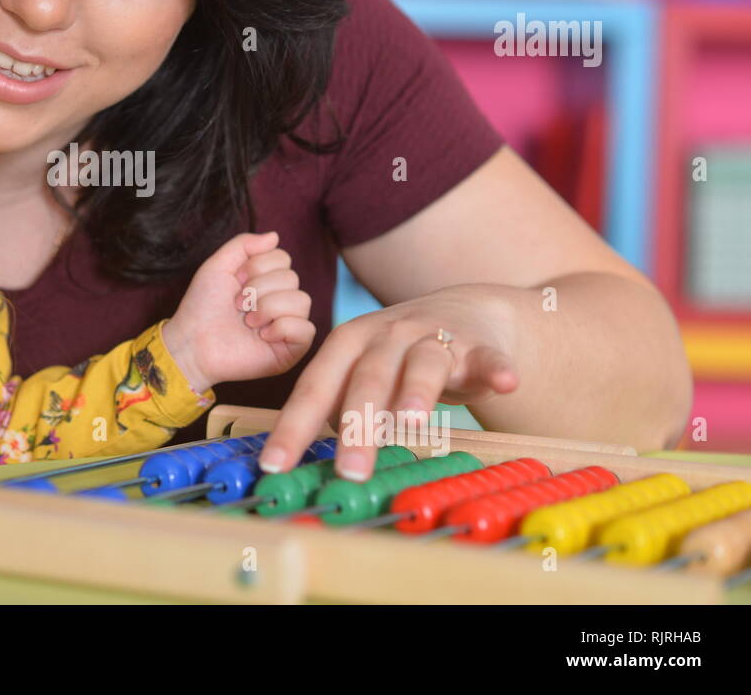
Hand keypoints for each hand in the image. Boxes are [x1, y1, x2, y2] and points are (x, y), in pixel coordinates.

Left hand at [161, 231, 315, 393]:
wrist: (192, 344)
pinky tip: (262, 336)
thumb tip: (275, 236)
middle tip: (238, 306)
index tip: (235, 282)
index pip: (282, 258)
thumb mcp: (218, 266)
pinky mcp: (292, 350)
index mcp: (267, 282)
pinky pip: (306, 329)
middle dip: (258, 289)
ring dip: (267, 308)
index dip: (256, 267)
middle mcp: (281, 301)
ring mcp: (288, 326)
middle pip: (292, 278)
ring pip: (301, 301)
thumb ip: (243, 244)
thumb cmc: (202, 307)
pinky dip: (282, 328)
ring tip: (248, 322)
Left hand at [260, 285, 519, 479]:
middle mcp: (386, 335)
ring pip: (422, 364)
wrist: (465, 310)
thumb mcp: (361, 373)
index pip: (315, 388)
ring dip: (417, 391)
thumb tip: (301, 462)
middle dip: (357, 427)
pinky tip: (508, 382)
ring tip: (413, 423)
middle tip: (349, 473)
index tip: (275, 465)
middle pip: (367, 380)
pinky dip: (497, 368)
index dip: (294, 427)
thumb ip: (337, 408)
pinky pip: (488, 357)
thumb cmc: (398, 357)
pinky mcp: (478, 344)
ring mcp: (433, 336)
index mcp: (347, 344)